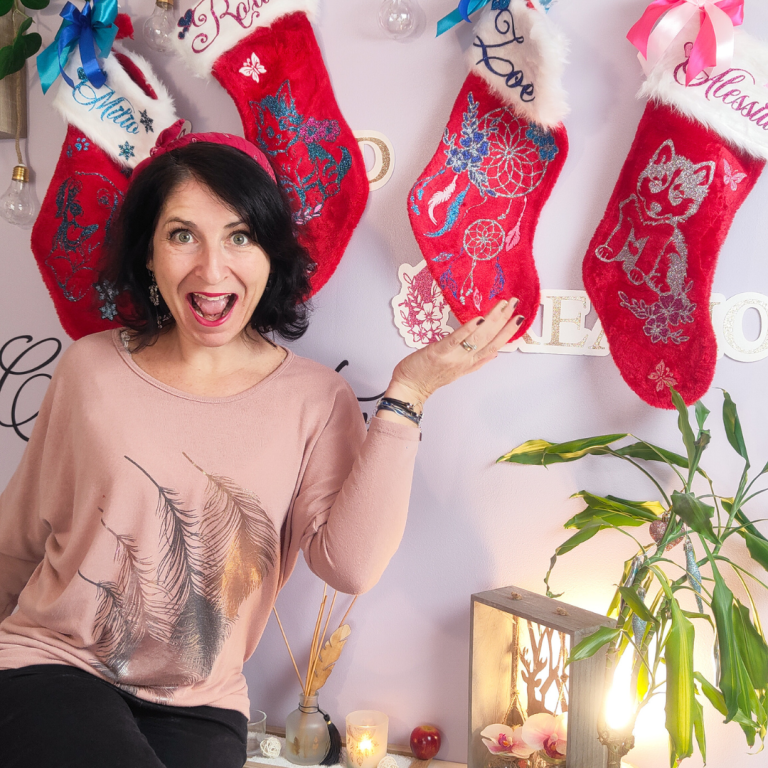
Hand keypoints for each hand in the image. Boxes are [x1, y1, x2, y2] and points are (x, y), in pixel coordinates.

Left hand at [385, 298, 523, 405]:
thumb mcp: (458, 372)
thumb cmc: (430, 377)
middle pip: (490, 340)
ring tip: (502, 306)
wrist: (410, 388)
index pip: (495, 346)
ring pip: (478, 338)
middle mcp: (465, 361)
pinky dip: (468, 329)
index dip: (509, 333)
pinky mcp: (439, 352)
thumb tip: (495, 355)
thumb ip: (477, 363)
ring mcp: (453, 357)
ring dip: (492, 320)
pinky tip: (479, 318)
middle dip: (504, 320)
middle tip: (514, 303)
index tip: (519, 318)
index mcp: (470, 364)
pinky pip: (456, 340)